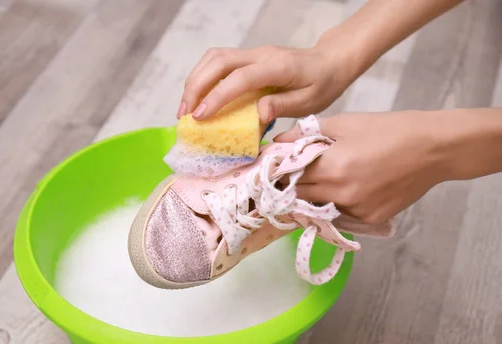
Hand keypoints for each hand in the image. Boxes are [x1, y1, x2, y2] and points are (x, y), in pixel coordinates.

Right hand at [177, 44, 357, 123]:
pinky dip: (202, 78)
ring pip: (213, 58)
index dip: (218, 97)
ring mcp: (252, 53)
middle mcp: (260, 55)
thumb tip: (259, 114)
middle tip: (185, 116)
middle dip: (196, 87)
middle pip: (218, 61)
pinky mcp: (247, 58)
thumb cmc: (323, 83)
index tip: (201, 117)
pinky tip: (199, 98)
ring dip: (195, 81)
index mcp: (277, 67)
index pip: (240, 78)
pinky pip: (218, 63)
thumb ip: (284, 106)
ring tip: (186, 109)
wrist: (331, 60)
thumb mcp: (311, 101)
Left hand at [276, 111, 449, 224]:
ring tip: (323, 179)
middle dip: (292, 185)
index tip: (274, 168)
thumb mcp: (345, 123)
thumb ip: (305, 133)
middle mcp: (341, 194)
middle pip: (300, 196)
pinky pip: (341, 215)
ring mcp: (357, 210)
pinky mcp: (371, 219)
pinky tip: (347, 188)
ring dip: (314, 197)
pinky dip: (337, 204)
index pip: (289, 177)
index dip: (279, 172)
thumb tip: (276, 141)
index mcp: (332, 167)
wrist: (434, 148)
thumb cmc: (389, 129)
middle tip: (293, 174)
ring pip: (319, 208)